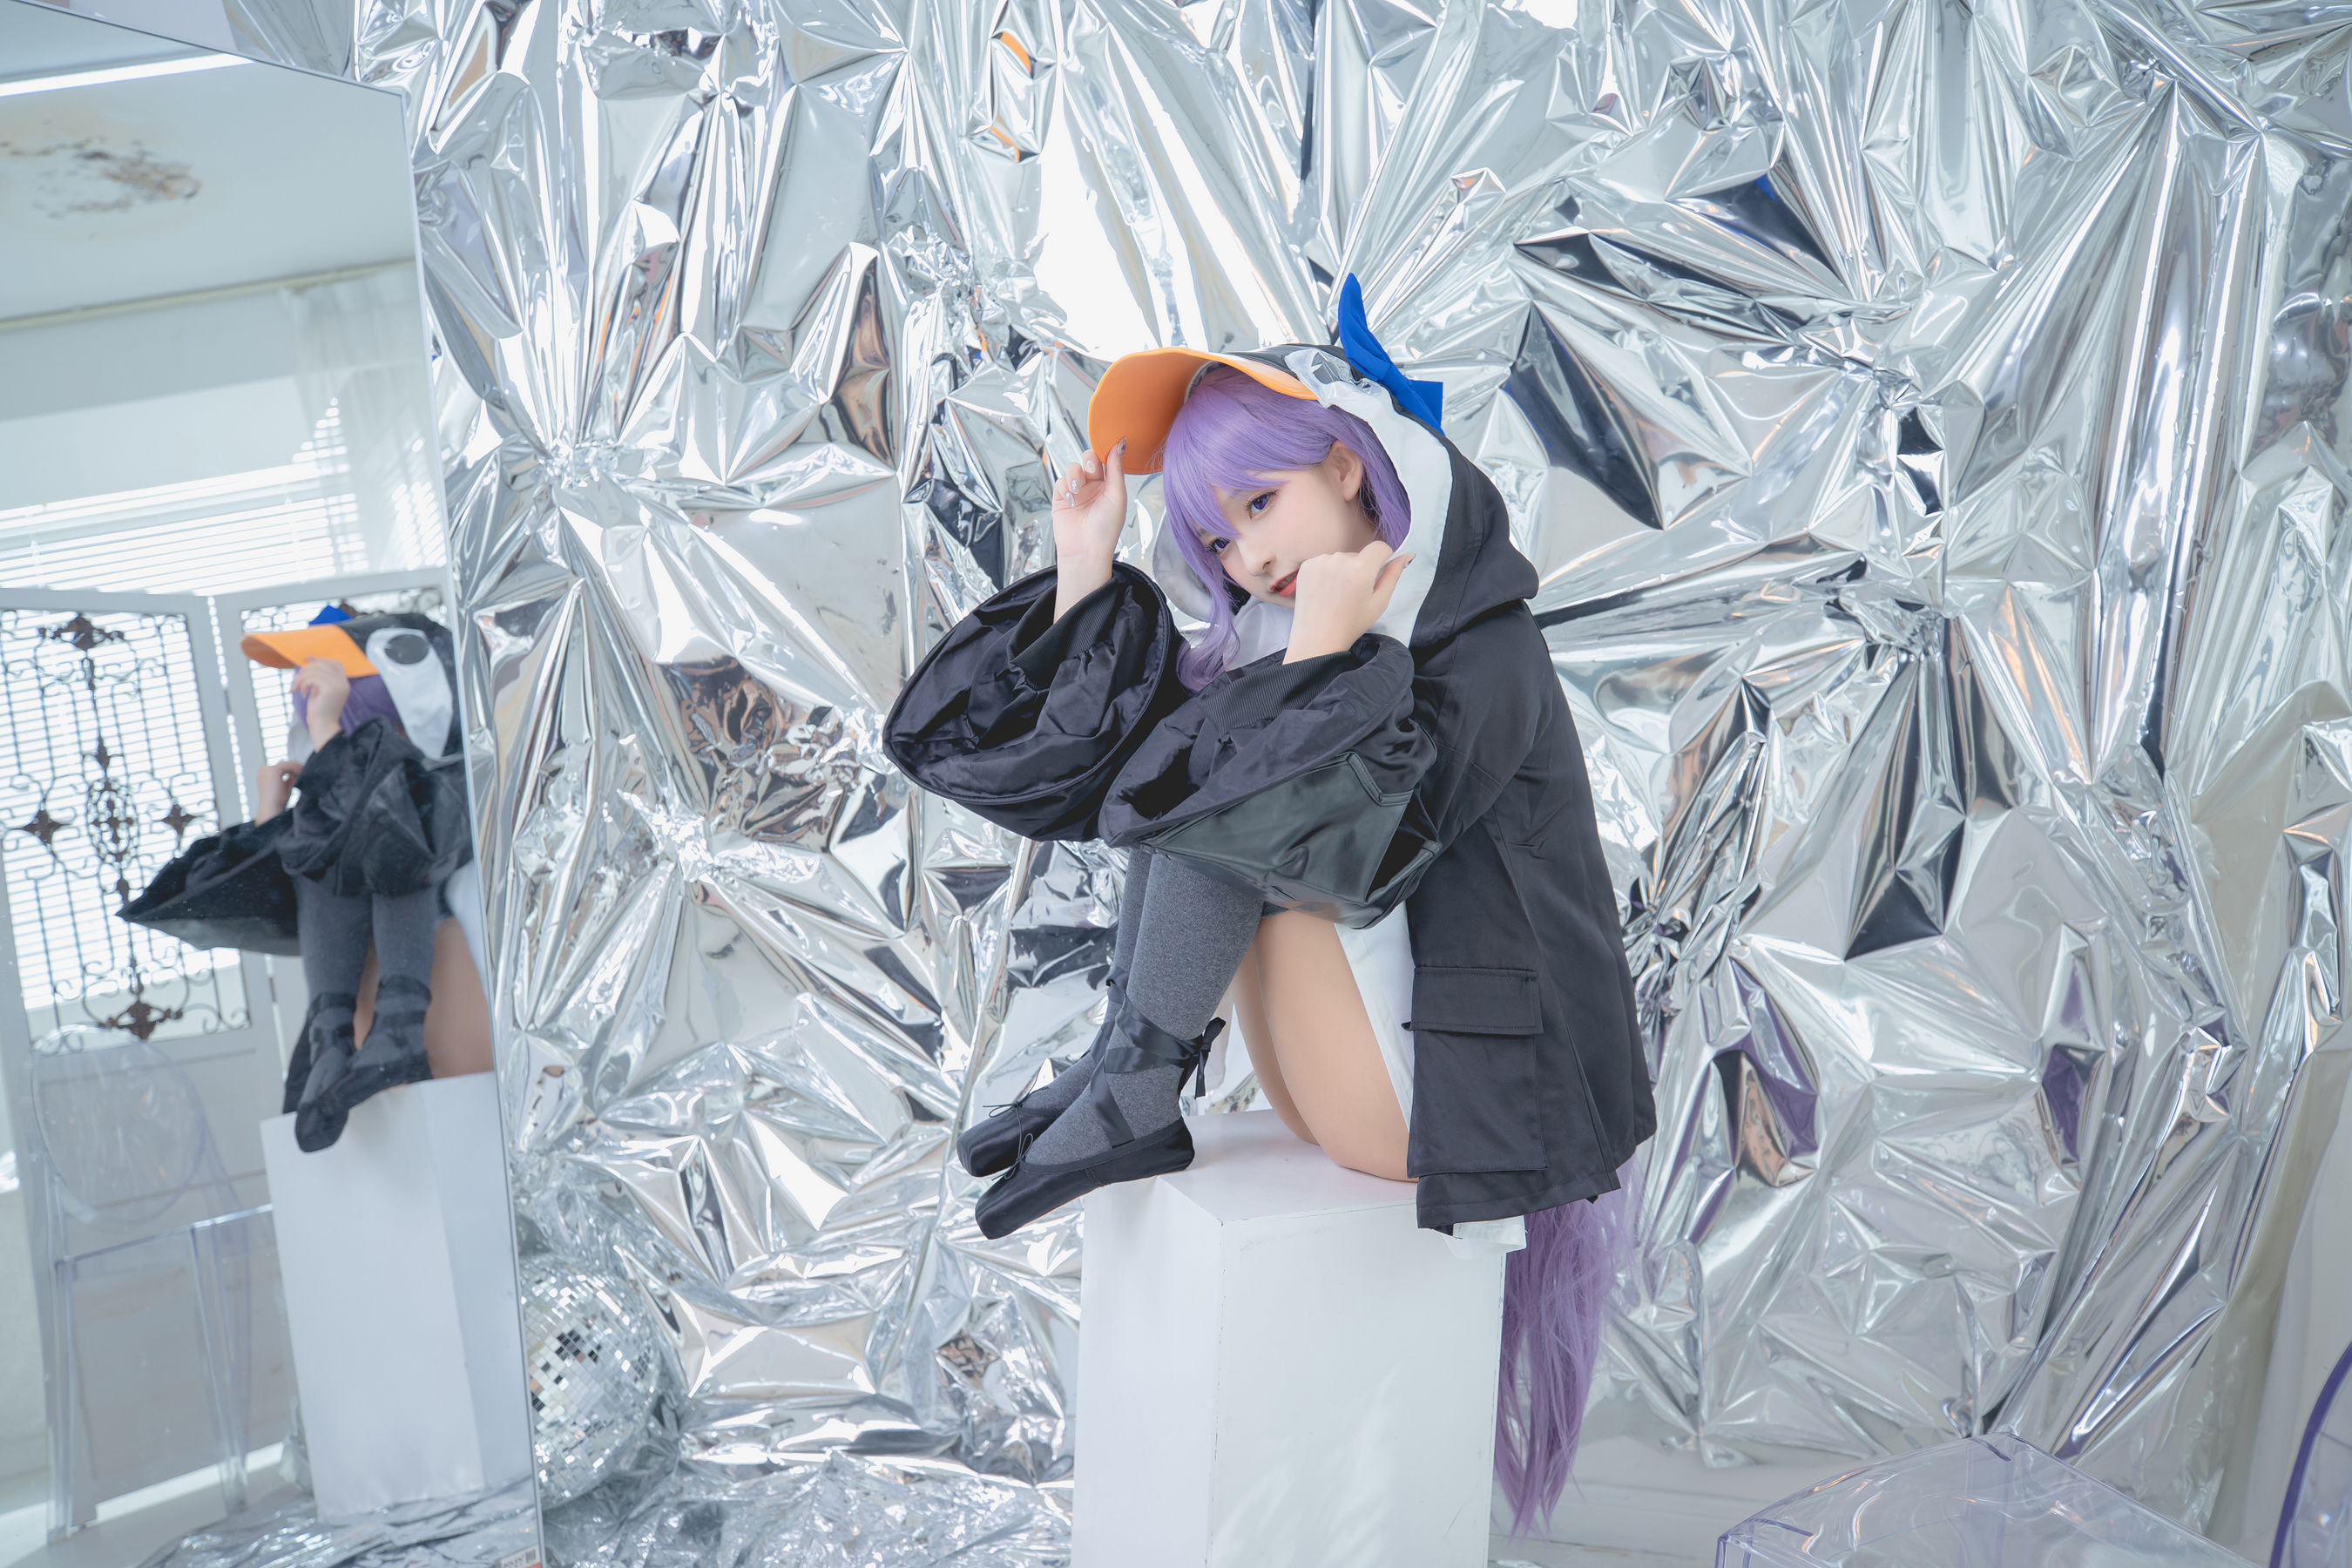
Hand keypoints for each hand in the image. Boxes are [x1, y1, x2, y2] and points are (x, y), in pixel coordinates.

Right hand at [254, 760, 301, 822]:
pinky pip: (289, 766)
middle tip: (306, 771)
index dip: (293, 770)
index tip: (302, 772)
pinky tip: (302, 774)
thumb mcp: (285, 787)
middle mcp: (264, 769)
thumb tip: (297, 772)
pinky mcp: (272, 770)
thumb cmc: (278, 801)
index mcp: (264, 773)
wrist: (272, 807)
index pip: (281, 767)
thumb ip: (289, 779)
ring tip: (305, 773)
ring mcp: (267, 769)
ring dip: (298, 769)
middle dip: (296, 768)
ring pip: (288, 764)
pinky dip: (297, 770)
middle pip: (285, 764)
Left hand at [293, 658, 350, 747]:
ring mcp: (338, 685)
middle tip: (297, 681)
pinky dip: (303, 684)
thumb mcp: (319, 691)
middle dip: (306, 669)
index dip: (321, 659)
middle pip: (323, 664)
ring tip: (297, 688)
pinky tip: (303, 693)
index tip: (307, 661)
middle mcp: (343, 683)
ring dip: (301, 677)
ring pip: (315, 670)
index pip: (335, 663)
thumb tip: (309, 664)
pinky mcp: (330, 689)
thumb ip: (318, 678)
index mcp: (343, 683)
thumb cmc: (319, 711)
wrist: (323, 726)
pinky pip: (312, 678)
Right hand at [1052, 440, 1126, 620]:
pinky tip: (1070, 499)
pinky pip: (1060, 481)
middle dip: (1088, 460)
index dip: (1105, 452)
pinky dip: (1064, 487)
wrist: (1085, 550)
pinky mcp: (1061, 498)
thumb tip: (1120, 444)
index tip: (1106, 445)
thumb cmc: (1106, 528)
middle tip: (1091, 468)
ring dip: (1074, 475)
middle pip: (1088, 459)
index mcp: (1110, 485)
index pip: (1107, 460)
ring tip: (1077, 490)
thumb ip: (1116, 468)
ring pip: (1073, 468)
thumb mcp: (1117, 495)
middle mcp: (1094, 487)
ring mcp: (1077, 492)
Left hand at [1283, 542, 1412, 663]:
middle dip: (1361, 568)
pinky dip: (1327, 573)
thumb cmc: (1351, 624)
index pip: (1380, 547)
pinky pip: (1325, 562)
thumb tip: (1405, 556)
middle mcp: (1339, 559)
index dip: (1384, 557)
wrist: (1317, 638)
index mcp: (1360, 568)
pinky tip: (1325, 592)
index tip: (1380, 570)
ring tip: (1338, 595)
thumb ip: (1393, 576)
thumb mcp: (1379, 603)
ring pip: (1341, 559)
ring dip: (1343, 571)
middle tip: (1354, 594)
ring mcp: (1321, 561)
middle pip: (1359, 554)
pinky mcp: (1307, 566)